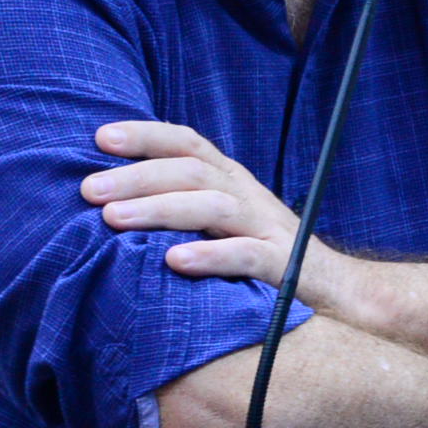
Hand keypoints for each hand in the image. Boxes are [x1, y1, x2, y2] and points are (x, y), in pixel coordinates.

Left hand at [84, 121, 340, 300]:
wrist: (338, 292)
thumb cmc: (262, 257)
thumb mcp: (221, 224)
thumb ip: (180, 208)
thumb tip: (108, 204)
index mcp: (230, 181)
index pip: (187, 144)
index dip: (147, 135)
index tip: (99, 139)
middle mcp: (246, 196)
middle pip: (192, 171)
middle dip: (137, 176)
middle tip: (89, 190)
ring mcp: (266, 229)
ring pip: (213, 206)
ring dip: (160, 209)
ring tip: (113, 220)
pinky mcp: (283, 265)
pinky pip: (246, 256)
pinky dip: (210, 256)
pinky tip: (174, 262)